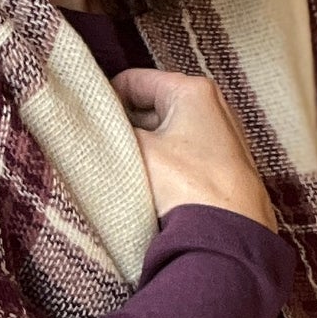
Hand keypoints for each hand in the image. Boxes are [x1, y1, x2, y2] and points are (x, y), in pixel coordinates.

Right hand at [110, 66, 277, 231]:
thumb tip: (95, 124)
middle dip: (126, 125)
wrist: (229, 237)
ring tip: (123, 168)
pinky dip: (164, 164)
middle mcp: (215, 106)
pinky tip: (149, 184)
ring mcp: (223, 137)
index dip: (106, 98)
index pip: (134, 80)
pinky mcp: (226, 166)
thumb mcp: (138, 150)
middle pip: (152, 106)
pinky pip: (184, 155)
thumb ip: (112, 130)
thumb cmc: (188, 187)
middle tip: (102, 146)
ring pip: (167, 132)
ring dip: (144, 147)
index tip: (87, 120)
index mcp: (193, 90)